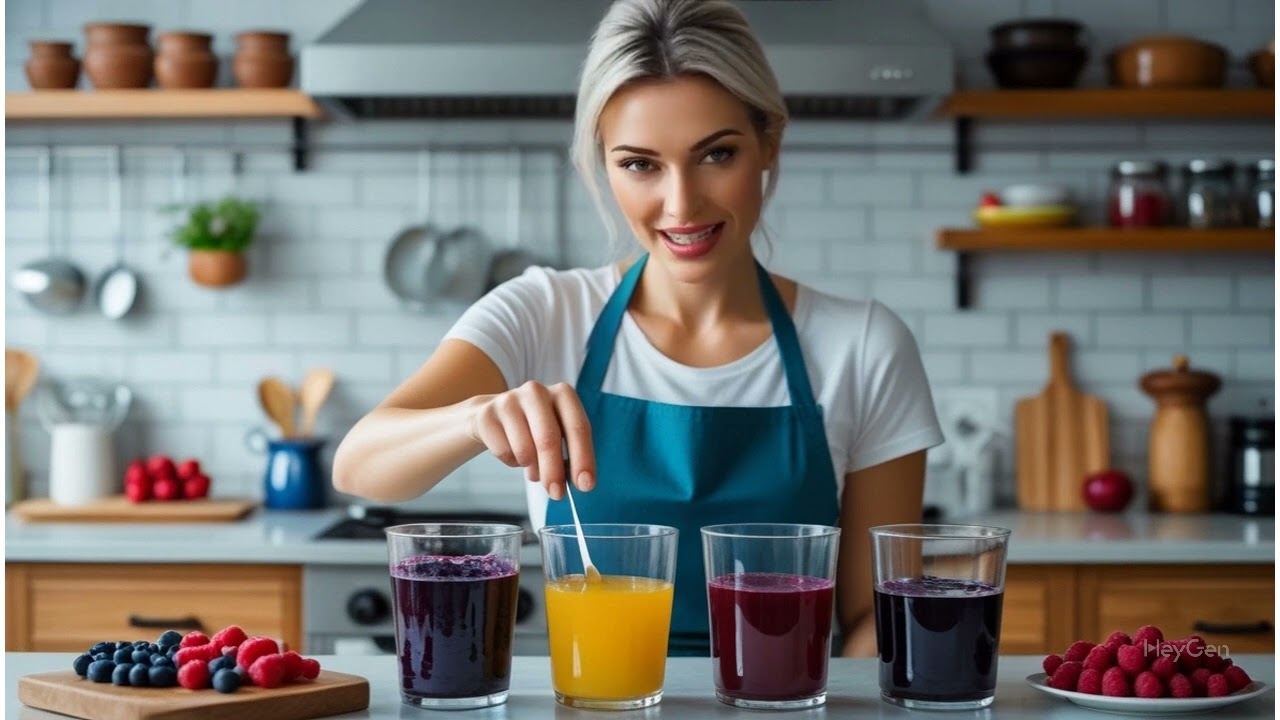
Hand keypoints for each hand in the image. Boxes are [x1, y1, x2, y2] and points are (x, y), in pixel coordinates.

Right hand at [468, 382, 594, 500]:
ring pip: (524, 450)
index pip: (578, 427)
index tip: (586, 485)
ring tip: (531, 464)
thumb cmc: (534, 428)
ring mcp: (509, 401)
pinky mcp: (487, 415)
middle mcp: (536, 392)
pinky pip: (504, 452)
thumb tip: (576, 483)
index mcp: (563, 394)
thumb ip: (569, 456)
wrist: (494, 416)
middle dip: (554, 472)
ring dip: (531, 468)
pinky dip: (511, 462)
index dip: (583, 458)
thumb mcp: (558, 434)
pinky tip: (512, 451)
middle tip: (556, 494)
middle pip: (548, 438)